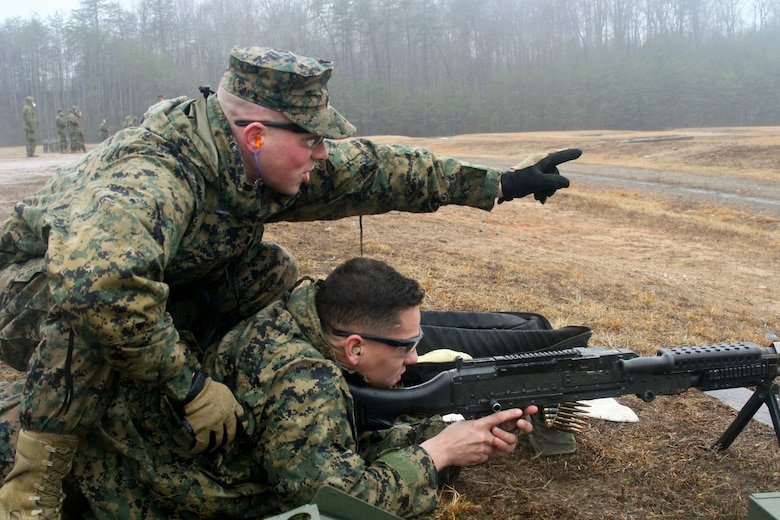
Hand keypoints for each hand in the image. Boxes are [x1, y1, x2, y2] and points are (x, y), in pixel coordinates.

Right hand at [180, 372, 247, 453]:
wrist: (193, 389)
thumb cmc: (206, 386)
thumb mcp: (223, 390)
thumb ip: (228, 400)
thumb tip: (227, 404)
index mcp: (231, 406)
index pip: (241, 418)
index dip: (241, 425)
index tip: (239, 429)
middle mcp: (225, 417)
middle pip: (230, 432)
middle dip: (228, 439)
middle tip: (225, 443)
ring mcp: (214, 424)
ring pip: (218, 440)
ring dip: (215, 446)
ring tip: (212, 449)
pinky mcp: (202, 429)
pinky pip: (202, 443)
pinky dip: (199, 448)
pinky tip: (196, 450)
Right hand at [420, 406, 536, 469]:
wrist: (443, 451)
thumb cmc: (450, 436)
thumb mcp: (464, 422)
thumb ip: (478, 423)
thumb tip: (486, 424)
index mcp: (479, 425)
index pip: (499, 418)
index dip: (511, 414)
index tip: (519, 412)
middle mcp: (484, 437)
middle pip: (508, 438)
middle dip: (511, 436)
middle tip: (509, 434)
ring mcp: (484, 449)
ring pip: (502, 449)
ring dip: (502, 445)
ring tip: (495, 442)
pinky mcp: (482, 459)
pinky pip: (492, 455)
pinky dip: (489, 452)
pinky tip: (480, 449)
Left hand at [499, 148, 581, 203]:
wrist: (503, 187)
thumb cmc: (519, 181)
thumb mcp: (539, 181)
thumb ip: (554, 182)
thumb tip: (567, 183)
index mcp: (542, 159)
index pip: (560, 156)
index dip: (570, 154)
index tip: (580, 152)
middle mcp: (541, 163)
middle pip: (556, 174)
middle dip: (552, 186)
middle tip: (542, 194)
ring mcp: (537, 171)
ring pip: (551, 182)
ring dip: (547, 191)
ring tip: (538, 197)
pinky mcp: (533, 179)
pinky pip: (544, 185)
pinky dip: (543, 192)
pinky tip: (539, 200)